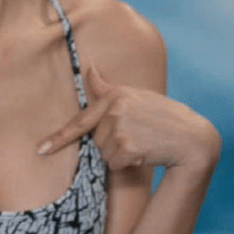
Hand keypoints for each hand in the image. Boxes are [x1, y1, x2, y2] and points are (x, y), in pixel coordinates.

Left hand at [36, 62, 220, 172]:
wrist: (192, 138)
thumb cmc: (163, 117)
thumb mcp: (135, 97)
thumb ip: (107, 88)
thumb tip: (88, 68)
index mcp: (115, 96)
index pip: (81, 121)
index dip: (58, 138)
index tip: (41, 149)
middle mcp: (115, 109)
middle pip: (96, 141)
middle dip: (113, 144)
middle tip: (138, 136)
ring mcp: (121, 127)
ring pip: (104, 155)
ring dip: (120, 155)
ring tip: (143, 143)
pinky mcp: (127, 146)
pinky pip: (114, 165)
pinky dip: (128, 164)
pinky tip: (145, 153)